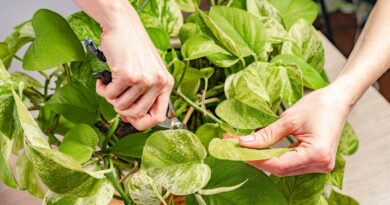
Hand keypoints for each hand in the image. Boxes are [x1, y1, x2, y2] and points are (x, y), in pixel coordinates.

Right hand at [96, 14, 173, 130]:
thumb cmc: (134, 49)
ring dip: (110, 97)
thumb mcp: (149, 71)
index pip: (158, 117)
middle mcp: (158, 82)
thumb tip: (132, 119)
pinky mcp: (127, 75)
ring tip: (110, 84)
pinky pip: (109, 95)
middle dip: (122, 109)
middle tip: (116, 96)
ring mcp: (144, 79)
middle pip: (136, 114)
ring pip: (120, 106)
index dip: (142, 123)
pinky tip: (103, 80)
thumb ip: (146, 94)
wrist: (123, 26)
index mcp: (166, 83)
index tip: (130, 118)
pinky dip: (102, 90)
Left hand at [231, 85, 352, 175]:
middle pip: (281, 169)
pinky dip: (275, 157)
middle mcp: (320, 164)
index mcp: (317, 154)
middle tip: (237, 147)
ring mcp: (320, 165)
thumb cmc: (319, 105)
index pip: (279, 165)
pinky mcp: (316, 161)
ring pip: (284, 168)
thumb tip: (244, 143)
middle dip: (257, 159)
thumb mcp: (289, 118)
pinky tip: (262, 149)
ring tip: (245, 147)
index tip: (237, 151)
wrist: (339, 100)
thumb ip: (267, 134)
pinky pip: (291, 163)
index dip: (256, 160)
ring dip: (264, 158)